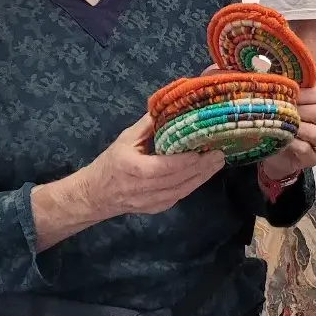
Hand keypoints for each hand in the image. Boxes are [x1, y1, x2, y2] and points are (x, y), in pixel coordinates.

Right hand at [84, 114, 226, 216]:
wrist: (95, 196)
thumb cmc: (110, 163)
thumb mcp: (125, 139)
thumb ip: (148, 125)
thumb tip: (170, 106)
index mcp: (131, 168)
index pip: (162, 167)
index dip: (184, 161)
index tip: (202, 150)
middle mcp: (141, 188)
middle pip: (177, 180)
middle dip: (201, 167)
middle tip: (220, 154)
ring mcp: (150, 202)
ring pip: (182, 190)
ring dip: (202, 177)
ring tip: (217, 162)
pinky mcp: (157, 208)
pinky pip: (179, 196)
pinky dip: (193, 184)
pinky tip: (205, 173)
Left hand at [259, 84, 315, 182]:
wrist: (274, 150)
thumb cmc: (282, 122)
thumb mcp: (285, 101)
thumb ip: (285, 86)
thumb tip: (271, 65)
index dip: (305, 94)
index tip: (287, 96)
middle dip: (299, 112)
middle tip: (282, 112)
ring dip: (296, 129)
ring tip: (281, 126)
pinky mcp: (314, 159)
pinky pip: (307, 150)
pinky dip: (293, 144)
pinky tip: (283, 140)